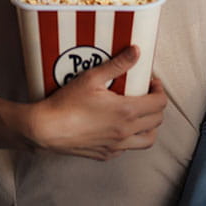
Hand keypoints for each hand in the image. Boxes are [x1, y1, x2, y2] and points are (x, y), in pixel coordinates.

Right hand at [25, 46, 167, 160]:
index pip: (160, 103)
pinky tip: (120, 127)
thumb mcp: (92, 77)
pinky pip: (127, 148)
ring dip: (149, 126)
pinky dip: (131, 138)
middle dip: (156, 106)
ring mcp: (116, 146)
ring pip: (147, 140)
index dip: (159, 90)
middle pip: (157, 121)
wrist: (44, 129)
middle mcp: (125, 131)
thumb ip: (118, 64)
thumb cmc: (65, 103)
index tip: (151, 83)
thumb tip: (136, 51)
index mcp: (126, 111)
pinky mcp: (105, 155)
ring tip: (139, 114)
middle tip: (146, 95)